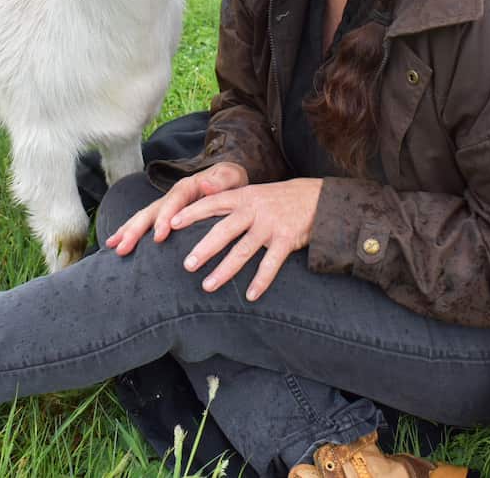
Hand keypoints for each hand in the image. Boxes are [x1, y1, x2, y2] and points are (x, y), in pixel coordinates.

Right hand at [104, 162, 247, 255]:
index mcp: (187, 187)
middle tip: (124, 247)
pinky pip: (143, 222)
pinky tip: (116, 244)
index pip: (173, 202)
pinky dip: (128, 231)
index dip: (164, 218)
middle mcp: (172, 196)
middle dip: (136, 229)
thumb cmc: (229, 181)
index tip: (159, 236)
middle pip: (150, 211)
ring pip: (142, 217)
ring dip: (127, 232)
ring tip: (114, 247)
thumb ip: (220, 181)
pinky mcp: (163, 214)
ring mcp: (165, 205)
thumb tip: (206, 183)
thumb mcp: (230, 178)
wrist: (225, 178)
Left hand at [172, 177, 322, 301]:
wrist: (318, 197)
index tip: (171, 223)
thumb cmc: (281, 199)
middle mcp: (254, 209)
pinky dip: (260, 281)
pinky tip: (250, 296)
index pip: (212, 203)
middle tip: (187, 265)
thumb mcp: (255, 193)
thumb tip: (201, 212)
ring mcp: (270, 224)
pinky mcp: (287, 239)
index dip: (192, 213)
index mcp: (244, 196)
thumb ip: (232, 202)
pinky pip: (271, 264)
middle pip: (224, 230)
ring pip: (243, 250)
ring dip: (225, 270)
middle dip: (204, 248)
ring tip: (208, 286)